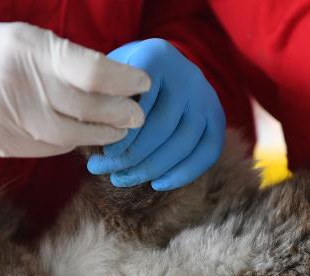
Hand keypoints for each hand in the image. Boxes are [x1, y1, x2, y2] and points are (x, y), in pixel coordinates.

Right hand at [0, 16, 149, 156]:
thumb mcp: (24, 38)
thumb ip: (66, 60)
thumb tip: (114, 81)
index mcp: (25, 47)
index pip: (91, 72)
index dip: (124, 82)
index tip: (142, 84)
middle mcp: (14, 83)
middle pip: (84, 109)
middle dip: (119, 114)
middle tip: (137, 115)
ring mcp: (2, 117)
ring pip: (68, 137)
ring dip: (100, 135)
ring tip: (118, 130)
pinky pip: (46, 148)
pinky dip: (70, 144)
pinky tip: (82, 136)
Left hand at [86, 39, 225, 190]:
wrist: (161, 68)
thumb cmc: (123, 78)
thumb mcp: (108, 75)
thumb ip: (101, 97)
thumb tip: (92, 133)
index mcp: (157, 56)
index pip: (140, 102)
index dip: (122, 134)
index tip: (103, 154)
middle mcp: (187, 74)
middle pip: (163, 126)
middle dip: (133, 155)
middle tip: (105, 171)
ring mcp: (206, 96)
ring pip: (184, 142)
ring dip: (152, 168)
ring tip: (122, 179)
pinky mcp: (217, 117)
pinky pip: (208, 152)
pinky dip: (183, 173)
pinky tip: (157, 184)